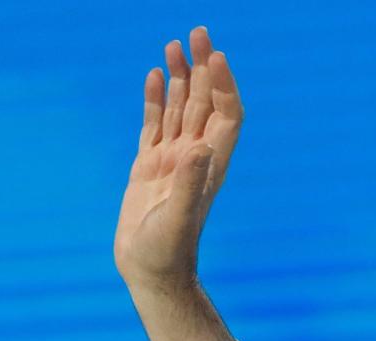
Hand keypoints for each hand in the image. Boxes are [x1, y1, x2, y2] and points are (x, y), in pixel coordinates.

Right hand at [113, 25, 242, 287]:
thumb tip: (198, 148)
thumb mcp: (176, 219)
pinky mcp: (149, 168)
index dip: (224, 85)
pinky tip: (156, 76)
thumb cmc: (167, 253)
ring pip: (181, 109)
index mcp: (209, 166)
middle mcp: (195, 158)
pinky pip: (155, 125)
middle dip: (203, 68)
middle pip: (205, 103)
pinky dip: (157, 100)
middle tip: (198, 31)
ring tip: (175, 44)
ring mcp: (172, 161)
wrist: (151, 274)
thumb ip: (188, 184)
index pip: (225, 115)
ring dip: (181, 78)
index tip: (215, 55)